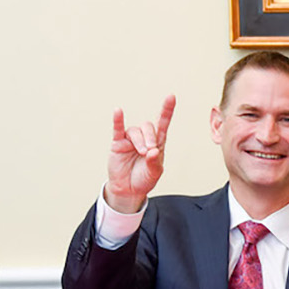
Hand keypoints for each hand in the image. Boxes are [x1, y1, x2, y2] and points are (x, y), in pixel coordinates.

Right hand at [104, 95, 174, 213]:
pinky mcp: (118, 144)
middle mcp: (144, 139)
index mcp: (157, 144)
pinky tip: (118, 112)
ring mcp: (130, 140)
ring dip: (139, 141)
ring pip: (135, 131)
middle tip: (149, 151)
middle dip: (150, 137)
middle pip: (148, 127)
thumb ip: (155, 163)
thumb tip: (154, 151)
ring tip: (141, 153)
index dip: (167, 111)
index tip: (171, 97)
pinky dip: (118, 120)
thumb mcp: (154, 174)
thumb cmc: (143, 180)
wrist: (128, 191)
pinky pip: (118, 129)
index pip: (163, 124)